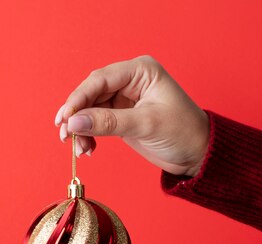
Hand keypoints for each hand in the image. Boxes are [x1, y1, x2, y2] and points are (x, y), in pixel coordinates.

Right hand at [54, 55, 209, 176]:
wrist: (197, 154)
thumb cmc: (183, 132)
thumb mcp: (145, 125)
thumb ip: (108, 122)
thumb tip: (74, 122)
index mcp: (140, 71)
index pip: (100, 79)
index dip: (79, 98)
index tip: (65, 118)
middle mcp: (129, 80)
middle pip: (91, 93)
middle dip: (76, 115)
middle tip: (65, 135)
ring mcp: (123, 98)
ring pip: (90, 109)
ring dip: (80, 129)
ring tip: (78, 148)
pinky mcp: (120, 116)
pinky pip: (95, 122)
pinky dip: (88, 135)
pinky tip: (88, 149)